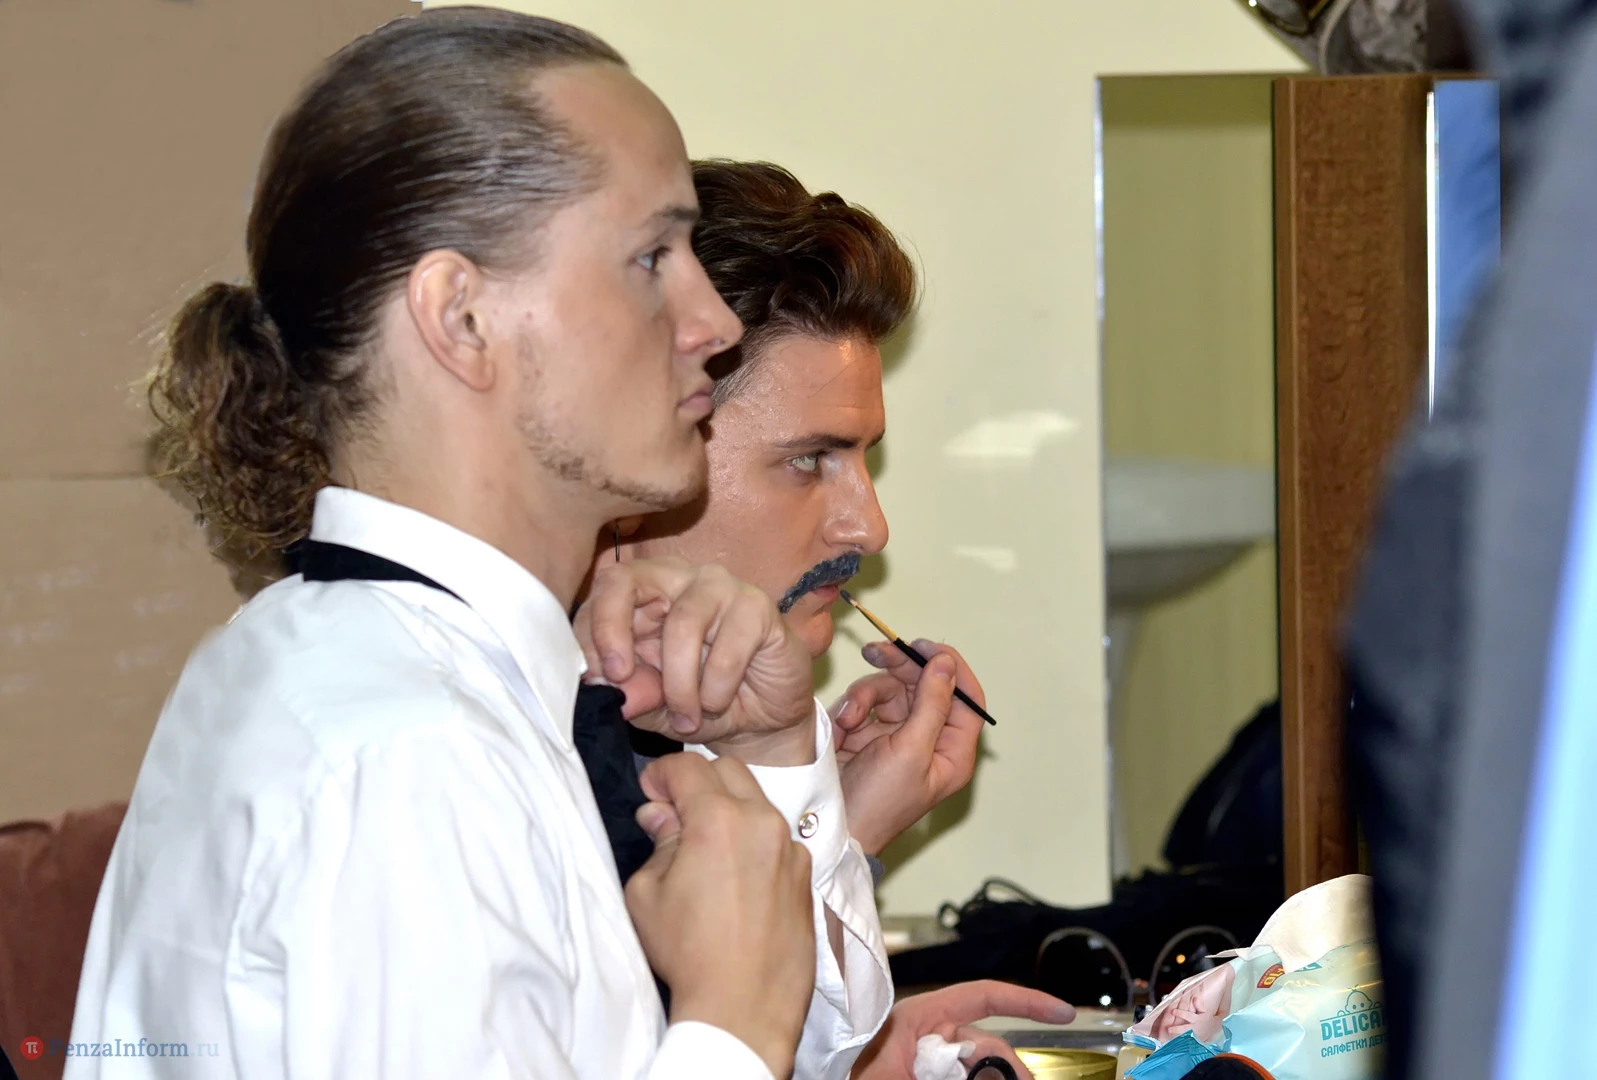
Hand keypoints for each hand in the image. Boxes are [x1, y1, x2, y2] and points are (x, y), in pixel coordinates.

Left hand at [577, 558, 815, 765]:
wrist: (762, 720)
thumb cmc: (701, 701)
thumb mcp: (654, 706)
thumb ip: (628, 692)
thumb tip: (601, 687)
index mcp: (642, 594)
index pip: (602, 592)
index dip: (590, 633)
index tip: (594, 679)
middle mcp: (677, 578)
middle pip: (628, 580)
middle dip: (612, 631)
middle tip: (618, 677)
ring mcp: (720, 587)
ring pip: (683, 623)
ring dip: (679, 684)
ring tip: (686, 717)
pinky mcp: (757, 607)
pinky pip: (727, 648)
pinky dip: (716, 688)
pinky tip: (717, 703)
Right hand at [625, 753, 815, 1077]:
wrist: (743, 1007)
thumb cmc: (690, 955)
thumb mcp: (648, 894)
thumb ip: (657, 843)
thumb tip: (660, 816)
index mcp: (719, 820)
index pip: (687, 767)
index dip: (660, 774)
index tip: (651, 792)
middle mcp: (762, 823)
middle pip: (728, 770)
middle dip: (697, 782)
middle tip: (675, 813)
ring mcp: (791, 848)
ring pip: (758, 801)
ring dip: (729, 808)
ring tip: (706, 847)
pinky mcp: (806, 875)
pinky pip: (778, 838)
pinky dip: (754, 839)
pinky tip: (736, 874)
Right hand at [827, 640, 986, 854]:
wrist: (828, 827)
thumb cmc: (878, 802)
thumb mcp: (910, 750)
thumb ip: (931, 703)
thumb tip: (946, 663)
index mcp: (953, 750)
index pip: (966, 697)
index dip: (950, 667)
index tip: (925, 647)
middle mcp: (930, 740)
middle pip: (924, 685)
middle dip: (898, 670)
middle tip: (874, 652)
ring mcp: (898, 736)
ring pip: (890, 690)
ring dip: (865, 697)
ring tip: (849, 720)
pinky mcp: (868, 735)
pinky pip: (864, 703)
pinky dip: (850, 711)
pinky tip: (841, 730)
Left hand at [850, 980, 1074, 1078]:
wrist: (812, 1076)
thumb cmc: (837, 1073)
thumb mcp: (889, 1073)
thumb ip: (941, 1073)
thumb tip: (995, 1071)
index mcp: (918, 1018)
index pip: (982, 996)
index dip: (1026, 1002)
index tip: (1065, 1013)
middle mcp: (927, 1038)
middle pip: (987, 1047)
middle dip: (1010, 1069)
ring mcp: (928, 1063)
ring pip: (977, 1070)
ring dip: (994, 1078)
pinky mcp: (926, 1075)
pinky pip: (962, 1078)